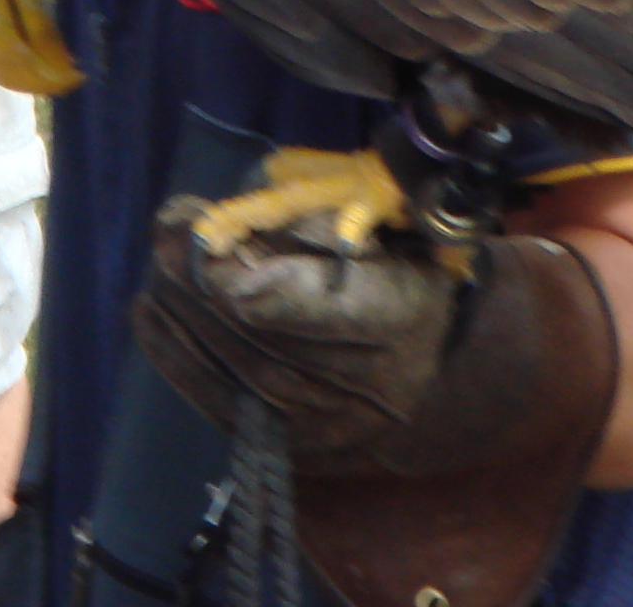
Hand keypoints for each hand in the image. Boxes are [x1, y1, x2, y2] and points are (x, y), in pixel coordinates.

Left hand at [133, 193, 620, 606]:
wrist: (477, 379)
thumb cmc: (432, 273)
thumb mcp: (410, 222)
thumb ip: (343, 201)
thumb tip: (267, 182)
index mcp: (403, 321)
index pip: (308, 307)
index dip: (245, 273)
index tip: (203, 227)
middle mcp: (368, 387)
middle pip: (259, 340)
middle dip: (201, 283)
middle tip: (168, 228)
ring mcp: (332, 430)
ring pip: (235, 374)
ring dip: (183, 314)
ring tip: (161, 262)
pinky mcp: (301, 451)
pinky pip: (224, 405)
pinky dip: (181, 357)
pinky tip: (155, 310)